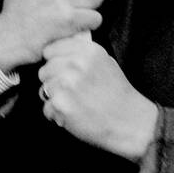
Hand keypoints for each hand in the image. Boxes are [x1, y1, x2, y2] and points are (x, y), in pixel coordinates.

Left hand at [38, 35, 158, 159]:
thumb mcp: (105, 62)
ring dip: (55, 99)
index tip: (63, 72)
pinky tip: (74, 115)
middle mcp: (75, 64)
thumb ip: (81, 53)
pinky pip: (47, 108)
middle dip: (54, 82)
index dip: (54, 62)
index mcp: (87, 51)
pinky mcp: (60, 104)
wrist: (129, 122)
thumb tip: (58, 50)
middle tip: (72, 92)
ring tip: (75, 104)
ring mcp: (66, 84)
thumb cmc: (117, 94)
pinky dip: (57, 115)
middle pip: (44, 70)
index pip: (50, 50)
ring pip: (44, 89)